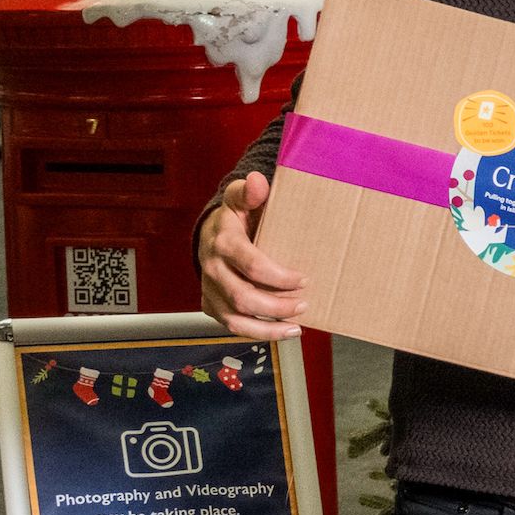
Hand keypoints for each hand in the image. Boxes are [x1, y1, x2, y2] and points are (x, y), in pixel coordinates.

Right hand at [198, 171, 307, 340]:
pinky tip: (284, 331)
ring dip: (268, 326)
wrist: (211, 234)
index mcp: (223, 241)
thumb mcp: (240, 198)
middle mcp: (212, 267)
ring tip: (297, 325)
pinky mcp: (211, 304)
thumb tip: (258, 181)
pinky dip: (259, 333)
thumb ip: (250, 191)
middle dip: (276, 305)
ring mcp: (210, 288)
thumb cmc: (235, 217)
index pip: (250, 264)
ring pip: (235, 318)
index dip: (279, 277)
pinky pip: (232, 326)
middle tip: (305, 303)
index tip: (303, 279)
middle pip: (242, 296)